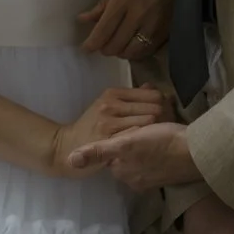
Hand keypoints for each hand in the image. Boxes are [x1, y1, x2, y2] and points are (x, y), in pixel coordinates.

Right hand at [49, 86, 168, 178]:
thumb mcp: (108, 106)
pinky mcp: (110, 140)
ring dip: (159, 129)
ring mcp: (111, 122)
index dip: (163, 104)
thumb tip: (151, 87)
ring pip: (150, 121)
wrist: (66, 146)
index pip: (152, 93)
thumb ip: (130, 98)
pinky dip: (148, 140)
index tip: (166, 114)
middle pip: (154, 106)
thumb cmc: (91, 127)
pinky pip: (138, 137)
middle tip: (168, 127)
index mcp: (113, 93)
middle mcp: (112, 104)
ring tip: (161, 137)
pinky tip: (150, 146)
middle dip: (165, 116)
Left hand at [70, 118, 196, 189]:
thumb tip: (70, 160)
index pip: (113, 149)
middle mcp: (135, 180)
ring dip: (147, 141)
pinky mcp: (167, 175)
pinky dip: (158, 147)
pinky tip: (166, 136)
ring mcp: (152, 179)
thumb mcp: (125, 145)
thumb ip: (98, 153)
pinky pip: (156, 159)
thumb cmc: (160, 145)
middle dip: (133, 137)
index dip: (120, 134)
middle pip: (127, 153)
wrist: (197, 154)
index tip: (131, 123)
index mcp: (123, 171)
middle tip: (146, 122)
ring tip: (158, 129)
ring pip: (142, 155)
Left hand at [78, 0, 177, 58]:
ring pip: (131, 52)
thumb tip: (83, 19)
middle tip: (102, 43)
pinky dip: (136, 52)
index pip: (103, 30)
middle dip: (104, 48)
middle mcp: (138, 15)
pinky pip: (147, 51)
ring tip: (117, 44)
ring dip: (120, 52)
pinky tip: (133, 45)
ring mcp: (154, 25)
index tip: (86, 48)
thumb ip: (102, 4)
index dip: (92, 43)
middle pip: (115, 45)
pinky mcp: (166, 31)